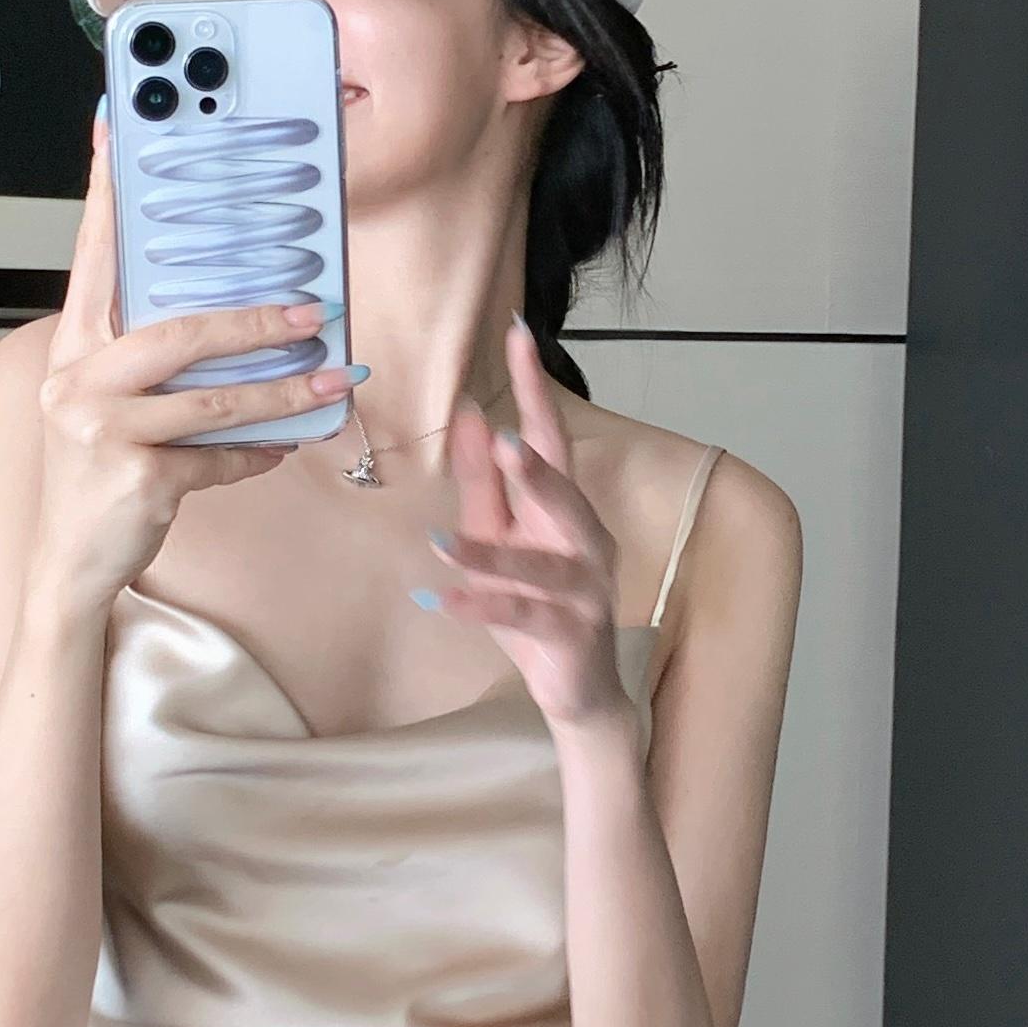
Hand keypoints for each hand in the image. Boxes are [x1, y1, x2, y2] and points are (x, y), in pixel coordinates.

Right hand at [30, 109, 361, 616]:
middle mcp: (78, 382)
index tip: (117, 127)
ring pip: (213, 398)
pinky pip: (217, 456)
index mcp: (71, 352)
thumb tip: (236, 325)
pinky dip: (256, 454)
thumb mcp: (105, 408)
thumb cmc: (95, 479)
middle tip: (311, 313)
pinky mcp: (138, 478)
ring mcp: (103, 431)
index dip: (106, 194)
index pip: (94, 259)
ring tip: (333, 381)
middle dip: (253, 321)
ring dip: (283, 393)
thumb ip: (146, 363)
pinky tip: (282, 448)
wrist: (67, 563)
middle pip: (176, 330)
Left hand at [418, 315, 631, 731]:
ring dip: (491, 552)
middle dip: (534, 465)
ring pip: (540, 562)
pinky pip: (524, 616)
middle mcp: (585, 540)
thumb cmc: (536, 606)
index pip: (549, 438)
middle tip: (502, 436)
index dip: (533, 389)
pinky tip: (443, 599)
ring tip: (442, 539)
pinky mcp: (571, 634)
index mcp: (565, 509)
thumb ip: (484, 483)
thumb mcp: (500, 538)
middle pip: (562, 492)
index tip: (517, 336)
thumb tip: (468, 414)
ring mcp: (584, 589)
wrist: (577, 690)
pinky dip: (482, 607)